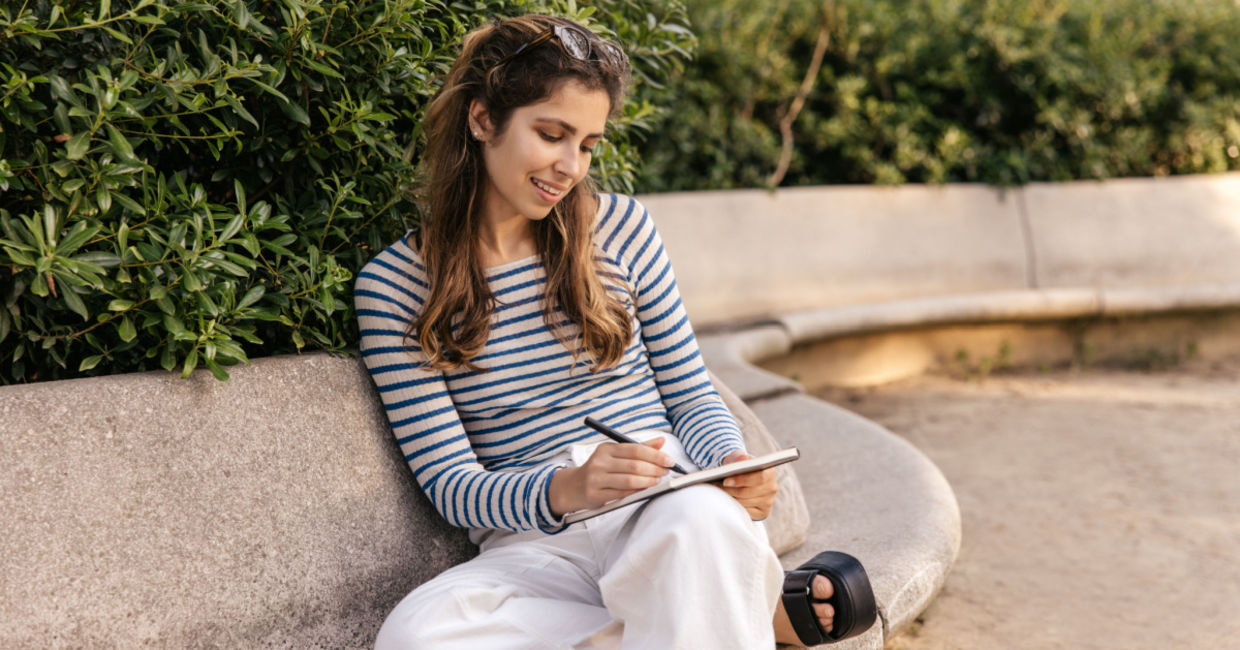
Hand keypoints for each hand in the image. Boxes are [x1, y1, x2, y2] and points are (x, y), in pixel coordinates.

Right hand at [548, 437, 673, 515]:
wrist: (574, 487)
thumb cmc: (600, 469)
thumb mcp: (615, 455)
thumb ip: (639, 448)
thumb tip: (661, 441)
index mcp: (606, 449)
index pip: (635, 449)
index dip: (655, 455)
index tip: (669, 460)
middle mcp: (600, 462)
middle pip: (634, 465)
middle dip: (654, 469)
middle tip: (665, 471)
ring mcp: (596, 479)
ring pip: (629, 480)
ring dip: (648, 481)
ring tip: (658, 481)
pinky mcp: (595, 495)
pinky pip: (622, 494)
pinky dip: (637, 492)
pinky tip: (646, 490)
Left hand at [718, 450, 777, 519]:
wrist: (741, 477)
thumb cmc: (739, 467)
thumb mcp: (737, 459)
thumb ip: (739, 457)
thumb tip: (742, 459)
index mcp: (770, 472)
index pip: (759, 478)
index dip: (741, 480)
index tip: (725, 481)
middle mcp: (772, 488)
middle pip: (749, 492)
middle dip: (730, 490)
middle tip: (715, 487)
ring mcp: (768, 502)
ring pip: (745, 503)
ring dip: (729, 498)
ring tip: (716, 492)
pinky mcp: (762, 512)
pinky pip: (745, 512)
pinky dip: (733, 506)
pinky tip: (725, 500)